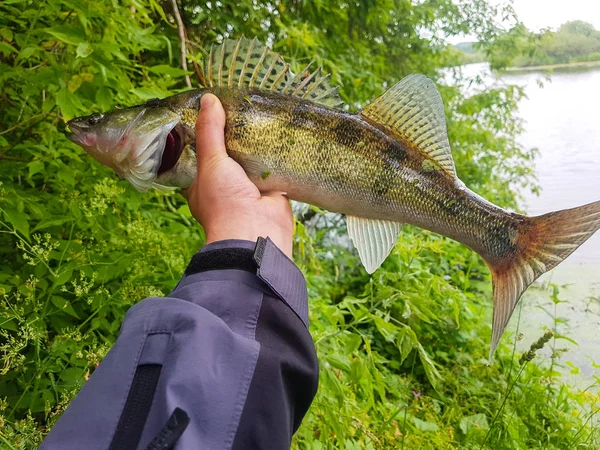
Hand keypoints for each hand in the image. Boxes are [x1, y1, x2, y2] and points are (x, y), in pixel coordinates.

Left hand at [185, 94, 293, 257]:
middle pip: (228, 155)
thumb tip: (208, 99)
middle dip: (234, 137)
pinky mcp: (272, 191)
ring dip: (256, 146)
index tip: (211, 112)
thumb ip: (210, 132)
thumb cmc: (223, 202)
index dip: (203, 135)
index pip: (199, 154)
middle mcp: (224, 187)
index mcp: (200, 184)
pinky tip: (281, 136)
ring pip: (252, 161)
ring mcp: (249, 189)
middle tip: (240, 109)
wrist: (256, 232)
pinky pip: (274, 169)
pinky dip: (277, 156)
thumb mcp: (211, 161)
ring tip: (261, 116)